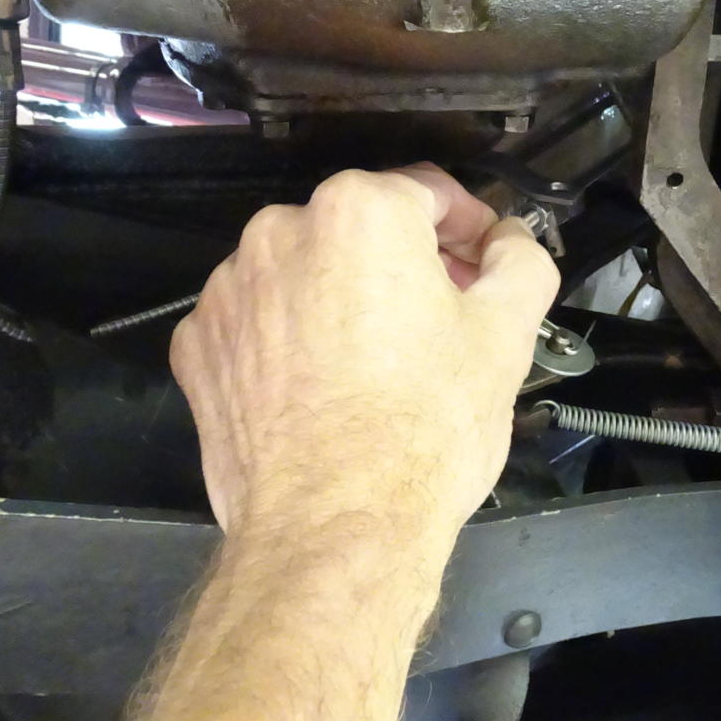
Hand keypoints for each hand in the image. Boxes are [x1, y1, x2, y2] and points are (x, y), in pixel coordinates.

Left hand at [169, 164, 557, 540]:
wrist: (335, 529)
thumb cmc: (419, 434)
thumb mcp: (505, 336)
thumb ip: (520, 263)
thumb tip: (511, 242)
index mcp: (361, 213)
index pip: (428, 192)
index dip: (468, 229)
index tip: (481, 264)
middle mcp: (282, 234)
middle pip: (361, 230)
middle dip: (405, 265)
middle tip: (442, 323)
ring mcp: (231, 291)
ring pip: (305, 273)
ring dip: (342, 300)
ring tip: (381, 367)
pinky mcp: (200, 346)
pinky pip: (258, 322)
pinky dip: (290, 341)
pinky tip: (327, 389)